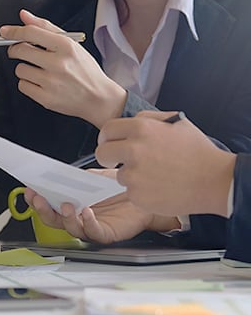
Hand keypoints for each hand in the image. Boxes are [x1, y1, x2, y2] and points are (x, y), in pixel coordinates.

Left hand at [0, 10, 125, 127]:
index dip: (13, 31)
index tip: (4, 32)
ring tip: (38, 71)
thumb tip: (23, 16)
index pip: (31, 33)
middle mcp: (58, 63)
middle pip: (20, 51)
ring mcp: (51, 83)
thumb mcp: (72, 43)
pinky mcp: (46, 99)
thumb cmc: (84, 70)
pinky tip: (40, 83)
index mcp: (66, 46)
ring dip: (24, 68)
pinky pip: (23, 86)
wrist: (98, 98)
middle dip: (15, 49)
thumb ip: (46, 28)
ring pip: (20, 70)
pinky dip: (28, 84)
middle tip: (19, 51)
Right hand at [24, 181, 177, 244]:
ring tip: (66, 205)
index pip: (49, 204)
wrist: (147, 193)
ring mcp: (91, 226)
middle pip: (54, 219)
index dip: (37, 199)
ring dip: (65, 217)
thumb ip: (76, 179)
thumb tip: (57, 173)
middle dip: (43, 210)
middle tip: (38, 199)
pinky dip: (88, 222)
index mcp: (72, 203)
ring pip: (71, 228)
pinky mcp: (106, 233)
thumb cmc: (120, 187)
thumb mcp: (94, 177)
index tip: (29, 190)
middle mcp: (79, 217)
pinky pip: (93, 231)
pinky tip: (86, 211)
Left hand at [96, 111, 235, 216]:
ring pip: (119, 175)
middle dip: (107, 157)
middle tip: (117, 161)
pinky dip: (141, 191)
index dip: (106, 138)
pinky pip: (130, 192)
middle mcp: (134, 150)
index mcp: (142, 129)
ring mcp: (133, 175)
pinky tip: (159, 187)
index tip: (109, 144)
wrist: (212, 180)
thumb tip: (130, 122)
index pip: (107, 130)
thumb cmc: (197, 152)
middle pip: (102, 153)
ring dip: (132, 176)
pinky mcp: (136, 195)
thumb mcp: (176, 123)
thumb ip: (149, 119)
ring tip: (156, 175)